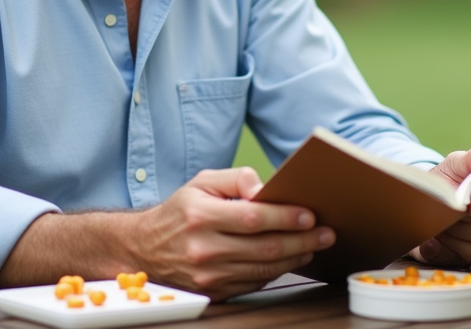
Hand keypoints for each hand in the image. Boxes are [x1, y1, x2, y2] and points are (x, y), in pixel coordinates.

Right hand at [129, 167, 334, 300]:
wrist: (144, 249)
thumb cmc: (179, 211)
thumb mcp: (201, 183)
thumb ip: (235, 178)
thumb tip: (264, 187)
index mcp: (201, 216)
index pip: (253, 217)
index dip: (285, 217)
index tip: (310, 214)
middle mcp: (204, 248)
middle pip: (265, 247)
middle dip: (302, 239)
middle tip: (326, 233)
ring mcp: (209, 274)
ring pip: (264, 268)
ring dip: (295, 257)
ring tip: (314, 245)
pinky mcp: (214, 291)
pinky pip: (254, 282)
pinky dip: (277, 271)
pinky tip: (290, 258)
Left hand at [411, 144, 470, 267]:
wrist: (423, 204)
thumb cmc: (444, 181)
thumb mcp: (453, 166)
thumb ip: (470, 159)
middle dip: (468, 218)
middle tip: (449, 213)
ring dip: (457, 232)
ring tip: (439, 224)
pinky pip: (466, 256)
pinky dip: (445, 249)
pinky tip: (432, 241)